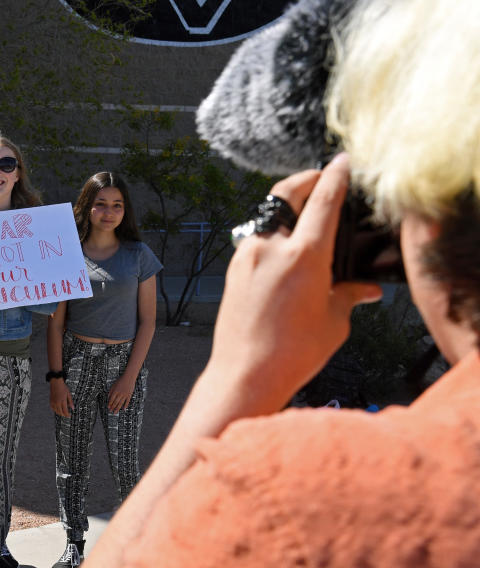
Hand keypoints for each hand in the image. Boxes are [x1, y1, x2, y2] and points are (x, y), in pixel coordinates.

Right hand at [49, 378, 73, 416]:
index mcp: (63, 401)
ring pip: (56, 411)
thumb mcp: (69, 394)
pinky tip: (57, 409)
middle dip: (64, 415)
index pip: (65, 411)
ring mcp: (53, 402)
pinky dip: (55, 410)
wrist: (56, 383)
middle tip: (67, 415)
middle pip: (60, 412)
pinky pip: (52, 408)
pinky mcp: (51, 401)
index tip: (69, 416)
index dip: (67, 415)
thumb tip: (73, 408)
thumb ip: (71, 402)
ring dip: (60, 413)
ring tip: (63, 413)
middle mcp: (57, 402)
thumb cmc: (63, 387)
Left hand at [107, 375, 135, 412]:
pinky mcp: (129, 395)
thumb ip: (110, 391)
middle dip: (113, 407)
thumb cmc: (121, 380)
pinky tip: (123, 409)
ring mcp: (125, 395)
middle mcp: (120, 394)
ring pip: (121, 403)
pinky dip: (125, 405)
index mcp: (115, 391)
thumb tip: (108, 397)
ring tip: (115, 412)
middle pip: (116, 402)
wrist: (129, 377)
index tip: (108, 407)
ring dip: (117, 408)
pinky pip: (127, 401)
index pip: (111, 399)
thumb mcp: (114, 385)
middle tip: (111, 411)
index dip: (109, 404)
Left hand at [206, 153, 382, 403]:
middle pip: (285, 193)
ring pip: (267, 216)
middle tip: (319, 176)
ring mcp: (246, 256)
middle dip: (304, 178)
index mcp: (304, 256)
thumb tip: (366, 289)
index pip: (323, 200)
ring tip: (303, 217)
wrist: (244, 372)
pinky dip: (272, 234)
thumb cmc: (291, 352)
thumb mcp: (333, 322)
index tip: (342, 161)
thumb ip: (349, 295)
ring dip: (285, 209)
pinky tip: (283, 249)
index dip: (335, 175)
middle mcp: (271, 248)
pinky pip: (255, 239)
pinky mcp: (233, 269)